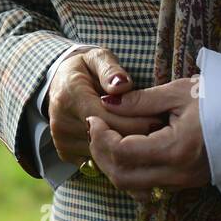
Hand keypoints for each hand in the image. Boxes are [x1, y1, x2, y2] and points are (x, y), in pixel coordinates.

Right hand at [47, 47, 164, 167]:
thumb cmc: (84, 68)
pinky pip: (98, 162)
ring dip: (129, 149)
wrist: (58, 82)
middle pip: (109, 138)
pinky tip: (130, 147)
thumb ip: (110, 70)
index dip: (138, 120)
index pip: (110, 118)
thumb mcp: (97, 58)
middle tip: (162, 132)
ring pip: (105, 155)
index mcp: (70, 97)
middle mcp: (62, 123)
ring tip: (150, 139)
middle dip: (138, 136)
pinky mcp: (65, 154)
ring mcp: (62, 141)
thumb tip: (122, 85)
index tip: (160, 118)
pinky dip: (116, 157)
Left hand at [87, 75, 210, 202]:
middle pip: (121, 177)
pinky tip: (129, 149)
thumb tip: (107, 102)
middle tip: (97, 129)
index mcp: (175, 149)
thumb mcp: (180, 93)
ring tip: (109, 138)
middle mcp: (177, 174)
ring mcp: (183, 182)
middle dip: (101, 154)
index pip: (122, 153)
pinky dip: (130, 171)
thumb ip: (140, 100)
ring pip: (132, 187)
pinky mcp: (186, 183)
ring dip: (113, 166)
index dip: (101, 137)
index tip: (96, 118)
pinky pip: (148, 185)